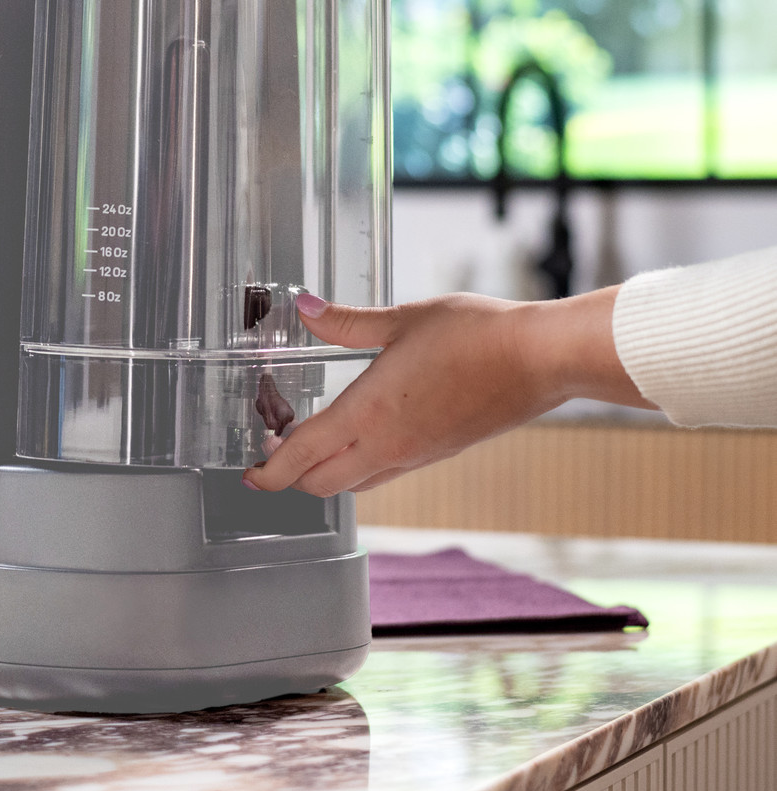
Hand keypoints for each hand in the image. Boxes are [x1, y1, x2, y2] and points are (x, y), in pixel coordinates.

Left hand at [242, 287, 655, 497]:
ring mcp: (416, 455)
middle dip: (289, 477)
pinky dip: (356, 467)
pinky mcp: (438, 452)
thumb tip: (306, 306)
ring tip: (309, 442)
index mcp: (370, 413)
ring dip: (323, 473)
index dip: (269, 471)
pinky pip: (383, 474)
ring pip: (353, 484)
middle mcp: (389, 445)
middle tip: (273, 451)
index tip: (250, 474)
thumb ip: (349, 320)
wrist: (540, 360)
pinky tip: (359, 437)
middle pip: (321, 484)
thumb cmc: (476, 334)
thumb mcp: (404, 318)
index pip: (302, 457)